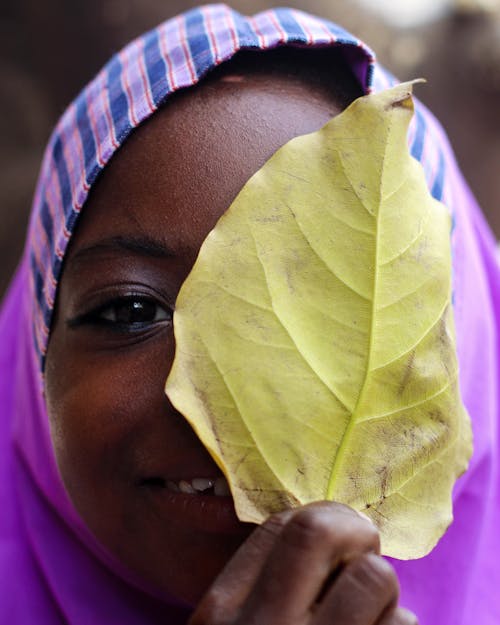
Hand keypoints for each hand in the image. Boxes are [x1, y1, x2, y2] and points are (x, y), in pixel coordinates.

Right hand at [189, 501, 416, 624]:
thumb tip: (323, 530)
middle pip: (320, 531)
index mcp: (221, 614)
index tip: (337, 530)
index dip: (319, 516)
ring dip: (382, 585)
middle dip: (353, 528)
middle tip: (365, 546)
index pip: (277, 527)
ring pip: (374, 576)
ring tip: (371, 606)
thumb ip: (260, 590)